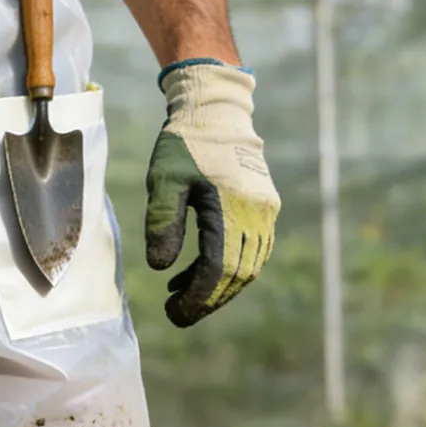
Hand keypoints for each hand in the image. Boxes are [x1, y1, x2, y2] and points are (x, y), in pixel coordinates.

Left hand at [144, 58, 280, 327]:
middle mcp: (258, 213)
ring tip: (179, 295)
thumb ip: (163, 221)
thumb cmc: (185, 143)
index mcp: (233, 207)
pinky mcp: (265, 208)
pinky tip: (195, 271)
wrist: (217, 111)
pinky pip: (252, 250)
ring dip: (217, 287)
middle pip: (238, 274)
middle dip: (207, 299)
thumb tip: (159, 268)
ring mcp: (266, 211)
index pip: (219, 267)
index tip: (174, 313)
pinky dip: (227, 267)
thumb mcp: (164, 179)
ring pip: (248, 266)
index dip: (198, 296)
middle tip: (176, 314)